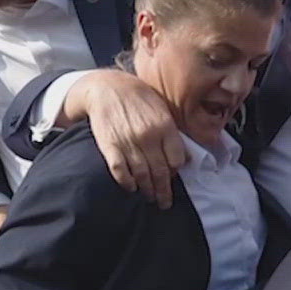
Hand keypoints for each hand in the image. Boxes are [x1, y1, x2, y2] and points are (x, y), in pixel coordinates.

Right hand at [73, 70, 186, 208]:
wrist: (107, 87)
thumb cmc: (139, 97)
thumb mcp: (162, 108)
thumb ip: (172, 132)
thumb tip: (183, 157)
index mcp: (165, 127)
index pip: (176, 159)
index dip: (176, 172)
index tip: (173, 178)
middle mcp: (148, 137)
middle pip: (160, 172)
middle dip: (163, 191)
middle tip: (164, 203)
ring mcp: (128, 142)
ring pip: (142, 174)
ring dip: (147, 190)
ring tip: (150, 198)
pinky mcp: (110, 145)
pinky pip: (120, 170)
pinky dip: (126, 182)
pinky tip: (131, 188)